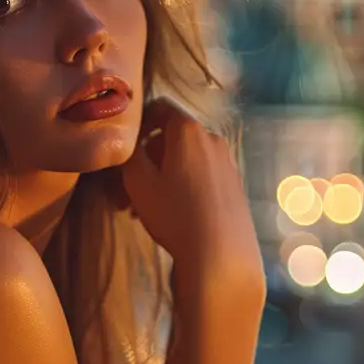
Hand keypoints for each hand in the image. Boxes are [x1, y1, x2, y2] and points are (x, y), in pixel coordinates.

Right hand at [118, 101, 263, 291]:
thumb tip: (132, 144)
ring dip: (163, 177)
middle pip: (173, 139)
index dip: (139, 122)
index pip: (159, 108)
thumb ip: (130, 153)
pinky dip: (184, 187)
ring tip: (143, 209)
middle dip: (148, 159)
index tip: (126, 146)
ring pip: (187, 161)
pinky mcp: (236, 189)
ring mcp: (228, 164)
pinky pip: (203, 178)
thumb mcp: (138, 181)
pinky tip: (174, 215)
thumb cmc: (175, 213)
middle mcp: (212, 139)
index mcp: (188, 130)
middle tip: (126, 189)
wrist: (222, 256)